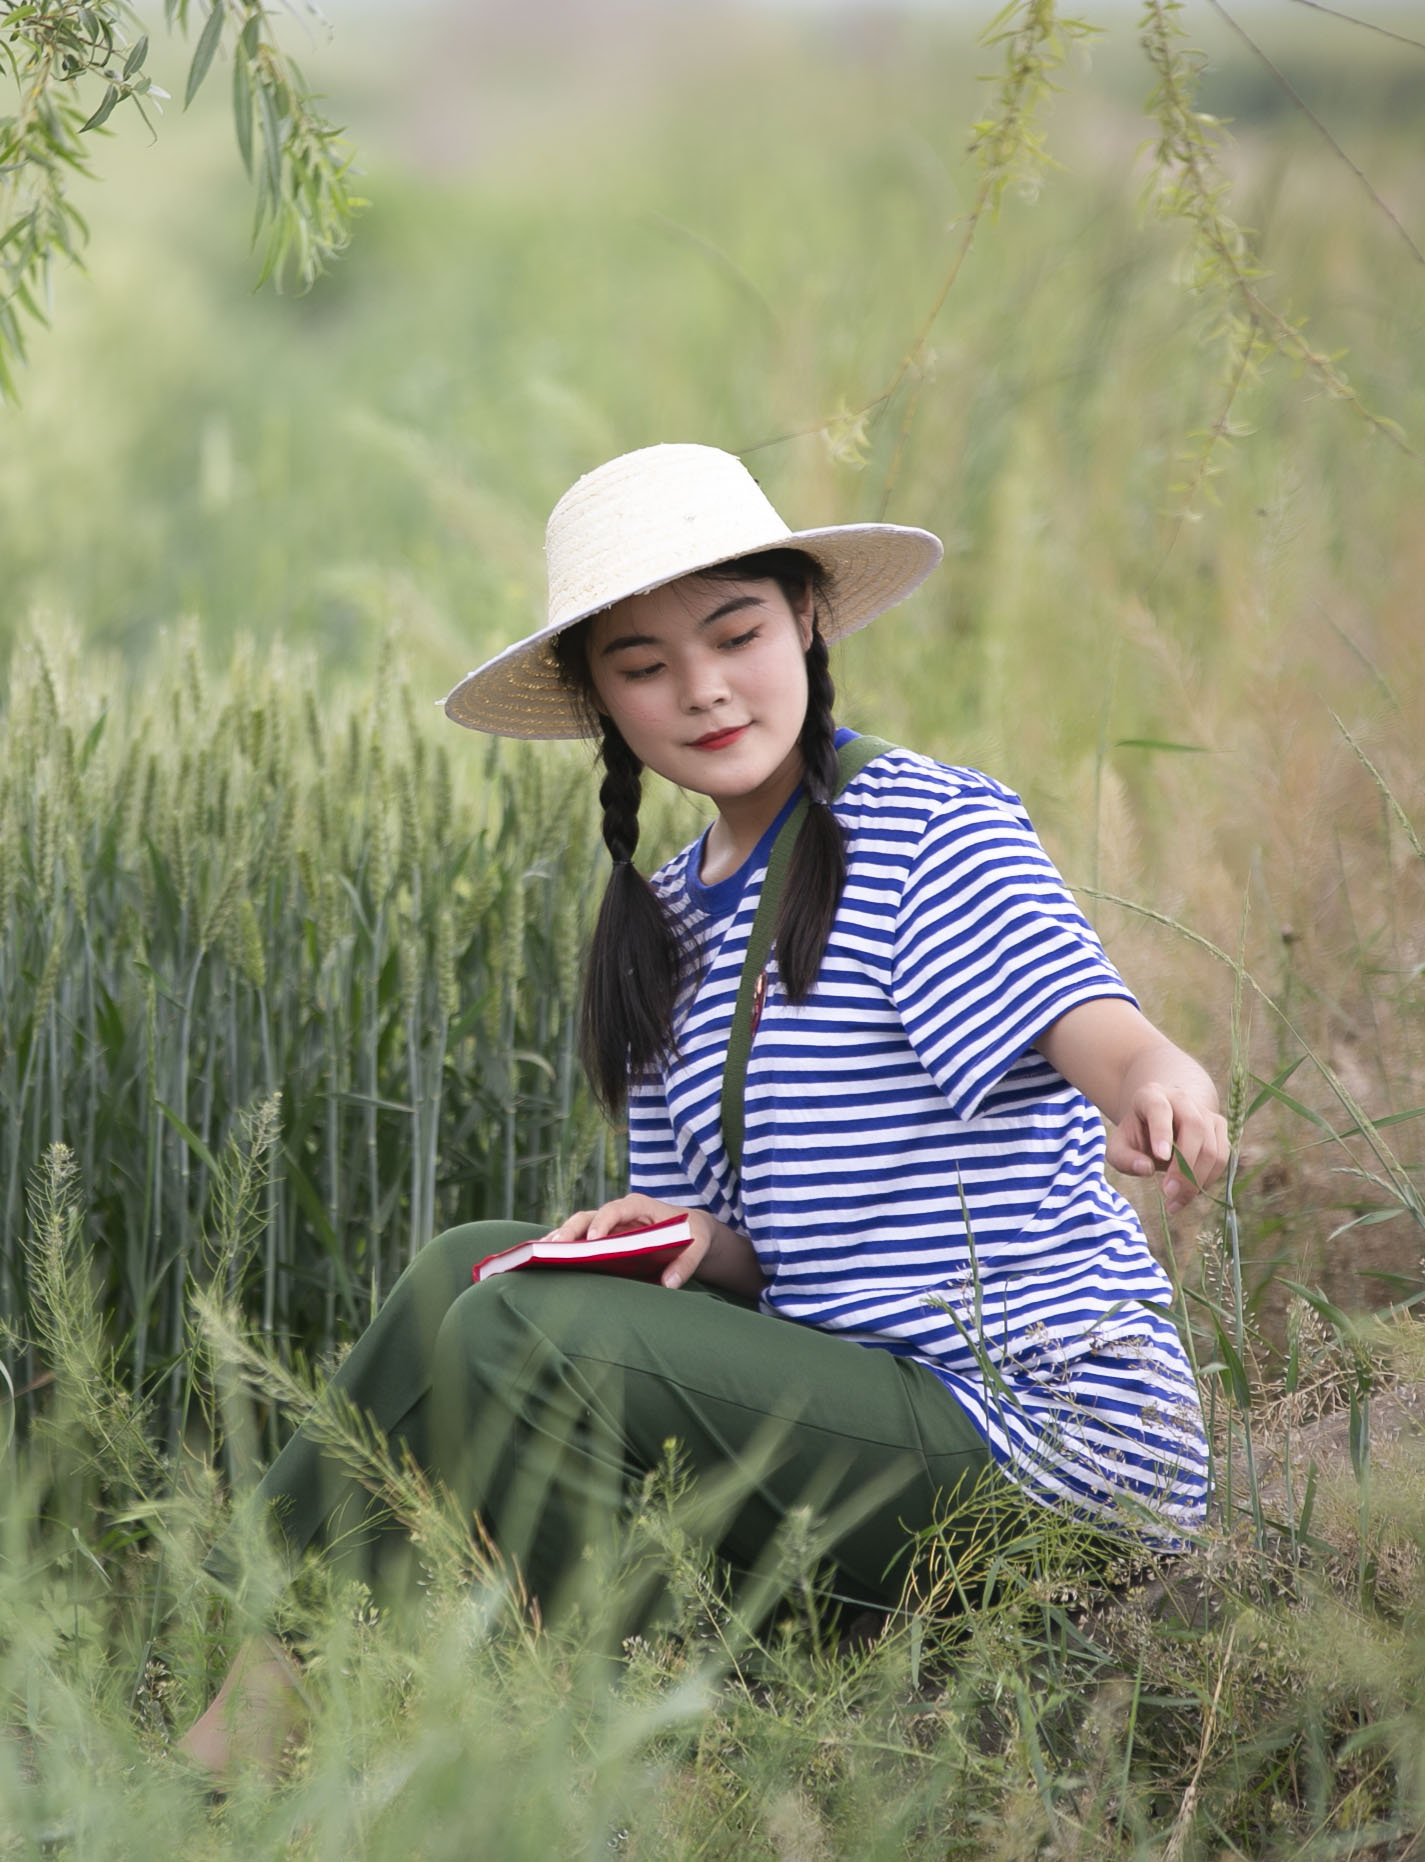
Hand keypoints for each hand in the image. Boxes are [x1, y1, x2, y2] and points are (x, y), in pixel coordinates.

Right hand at [541, 1194, 713, 1289]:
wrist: (691, 1232)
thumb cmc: (693, 1234)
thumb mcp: (699, 1244)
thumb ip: (687, 1262)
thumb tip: (669, 1283)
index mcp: (639, 1205)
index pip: (615, 1209)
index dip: (602, 1223)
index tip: (593, 1241)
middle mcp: (619, 1213)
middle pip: (587, 1217)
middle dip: (570, 1231)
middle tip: (555, 1248)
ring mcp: (608, 1226)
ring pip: (577, 1229)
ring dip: (559, 1240)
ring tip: (538, 1255)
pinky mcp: (603, 1241)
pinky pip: (579, 1243)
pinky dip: (563, 1250)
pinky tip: (546, 1263)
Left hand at [1105, 1082, 1229, 1215]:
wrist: (1160, 1121)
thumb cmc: (1137, 1135)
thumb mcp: (1119, 1146)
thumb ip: (1125, 1158)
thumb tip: (1146, 1168)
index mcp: (1152, 1096)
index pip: (1159, 1109)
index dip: (1162, 1132)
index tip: (1160, 1156)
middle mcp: (1182, 1099)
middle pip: (1194, 1127)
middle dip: (1184, 1165)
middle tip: (1168, 1192)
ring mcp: (1204, 1112)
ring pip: (1211, 1147)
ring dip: (1197, 1179)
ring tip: (1175, 1201)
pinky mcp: (1219, 1127)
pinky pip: (1222, 1156)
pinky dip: (1208, 1179)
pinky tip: (1190, 1192)